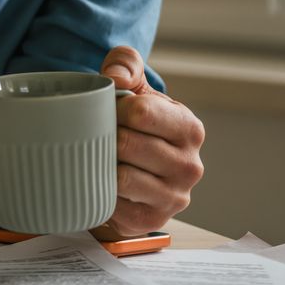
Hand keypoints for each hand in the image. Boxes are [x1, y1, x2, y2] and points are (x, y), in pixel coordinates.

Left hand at [102, 46, 204, 234]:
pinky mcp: (151, 220)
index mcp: (189, 128)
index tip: (104, 110)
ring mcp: (174, 197)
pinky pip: (113, 203)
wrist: (129, 169)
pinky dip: (100, 190)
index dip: (112, 108)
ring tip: (96, 155)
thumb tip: (115, 78)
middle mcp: (190, 165)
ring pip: (121, 177)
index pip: (142, 112)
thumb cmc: (132, 123)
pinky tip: (100, 181)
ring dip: (99, 164)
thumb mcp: (133, 87)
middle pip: (127, 144)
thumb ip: (126, 64)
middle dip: (103, 137)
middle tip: (94, 134)